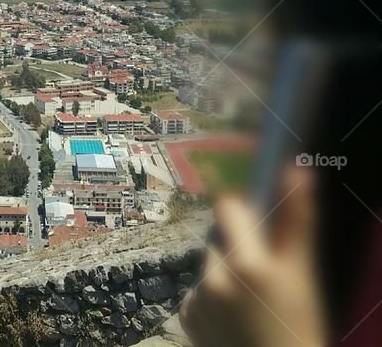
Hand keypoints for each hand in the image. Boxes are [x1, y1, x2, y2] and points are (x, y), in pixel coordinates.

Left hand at [180, 167, 325, 346]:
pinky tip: (232, 313)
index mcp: (247, 264)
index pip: (228, 207)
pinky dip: (211, 296)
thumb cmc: (299, 321)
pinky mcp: (186, 316)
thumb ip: (296, 217)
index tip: (257, 224)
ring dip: (224, 271)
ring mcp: (198, 299)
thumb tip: (294, 168)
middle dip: (236, 244)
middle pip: (218, 236)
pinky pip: (197, 290)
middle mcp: (215, 279)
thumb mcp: (303, 271)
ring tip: (249, 295)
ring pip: (208, 263)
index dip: (243, 212)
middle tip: (260, 269)